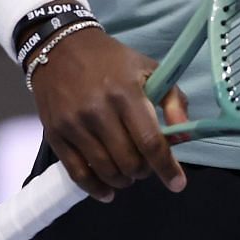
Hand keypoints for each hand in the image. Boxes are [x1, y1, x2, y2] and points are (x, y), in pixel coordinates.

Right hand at [29, 27, 188, 202]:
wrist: (60, 47)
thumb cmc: (110, 60)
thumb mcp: (147, 68)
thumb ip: (172, 99)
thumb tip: (183, 133)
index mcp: (125, 92)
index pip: (150, 141)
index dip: (166, 167)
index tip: (178, 184)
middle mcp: (98, 110)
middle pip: (129, 161)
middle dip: (143, 172)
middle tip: (145, 166)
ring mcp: (74, 124)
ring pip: (105, 170)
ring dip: (123, 180)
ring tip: (128, 174)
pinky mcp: (56, 134)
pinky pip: (77, 173)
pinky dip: (95, 189)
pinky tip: (107, 192)